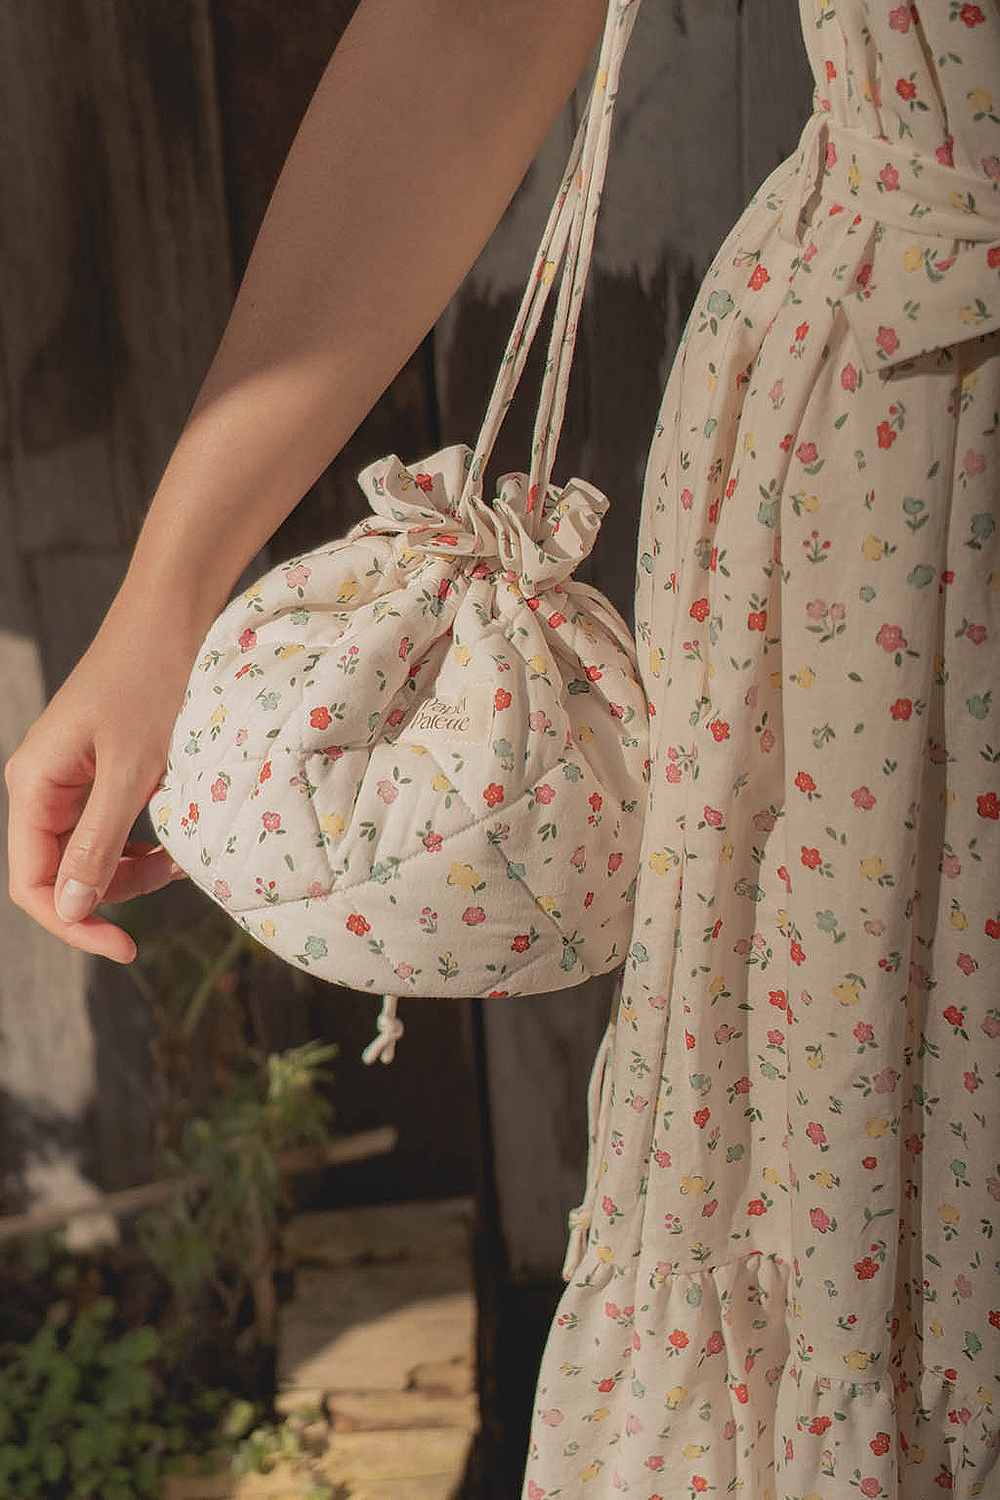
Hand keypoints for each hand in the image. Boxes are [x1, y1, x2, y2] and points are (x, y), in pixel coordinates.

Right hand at [4, 593, 198, 962]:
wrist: (178, 614)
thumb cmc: (153, 680)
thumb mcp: (131, 770)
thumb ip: (99, 843)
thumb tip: (71, 908)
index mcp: (33, 784)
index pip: (33, 884)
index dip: (73, 923)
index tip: (126, 949)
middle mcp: (43, 783)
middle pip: (62, 873)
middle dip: (113, 893)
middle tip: (171, 879)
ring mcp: (72, 776)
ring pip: (91, 854)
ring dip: (132, 869)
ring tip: (180, 856)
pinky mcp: (103, 767)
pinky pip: (110, 825)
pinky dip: (142, 841)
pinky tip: (175, 836)